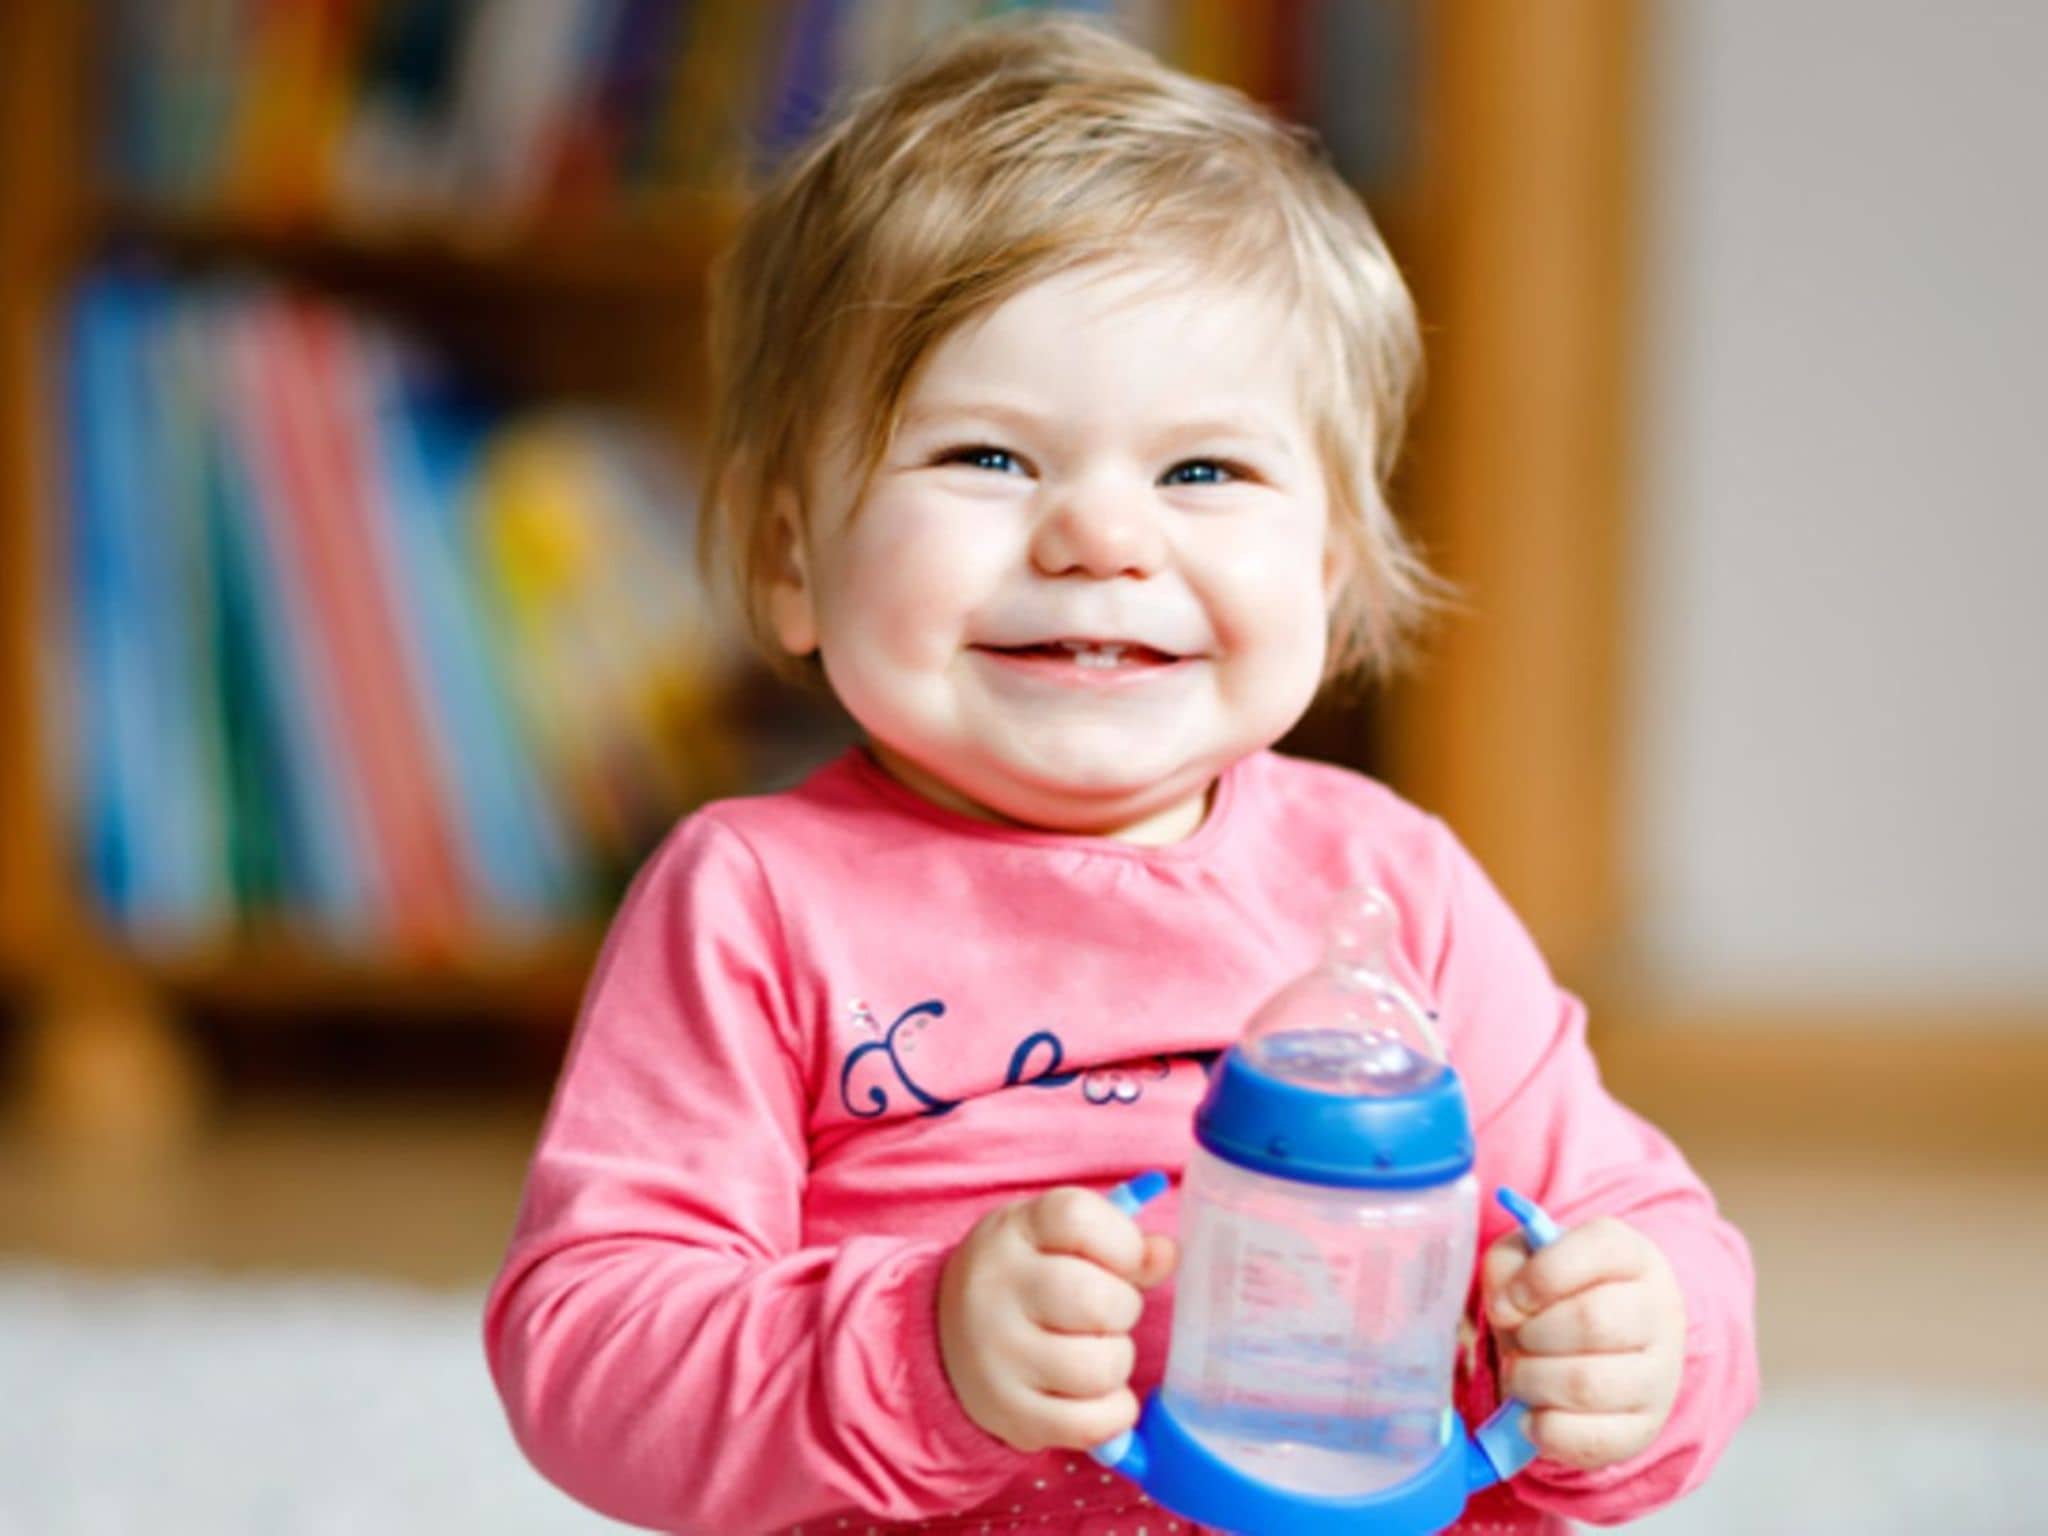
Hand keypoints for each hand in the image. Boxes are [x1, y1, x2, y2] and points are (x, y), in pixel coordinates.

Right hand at [938, 1186, 1177, 1453]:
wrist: (946, 1336)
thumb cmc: (1027, 1278)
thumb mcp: (1059, 1241)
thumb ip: (1120, 1244)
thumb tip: (1166, 1254)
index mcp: (1013, 1230)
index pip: (1078, 1218)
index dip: (1122, 1241)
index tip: (1121, 1259)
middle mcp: (996, 1287)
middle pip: (1099, 1301)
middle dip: (1123, 1309)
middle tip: (1105, 1313)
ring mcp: (997, 1354)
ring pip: (1100, 1367)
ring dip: (1117, 1361)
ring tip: (1096, 1350)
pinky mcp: (1007, 1412)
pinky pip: (1089, 1424)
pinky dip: (1114, 1412)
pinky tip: (1101, 1395)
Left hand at [1482, 1216, 1686, 1471]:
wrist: (1595, 1345)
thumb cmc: (1552, 1295)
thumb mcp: (1524, 1260)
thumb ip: (1507, 1268)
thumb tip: (1507, 1310)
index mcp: (1631, 1255)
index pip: (1599, 1250)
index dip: (1540, 1277)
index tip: (1510, 1301)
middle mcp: (1658, 1311)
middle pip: (1592, 1321)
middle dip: (1531, 1335)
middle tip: (1515, 1340)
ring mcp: (1660, 1374)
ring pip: (1588, 1384)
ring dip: (1531, 1382)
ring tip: (1519, 1375)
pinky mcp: (1645, 1427)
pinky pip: (1592, 1438)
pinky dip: (1545, 1429)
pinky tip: (1531, 1415)